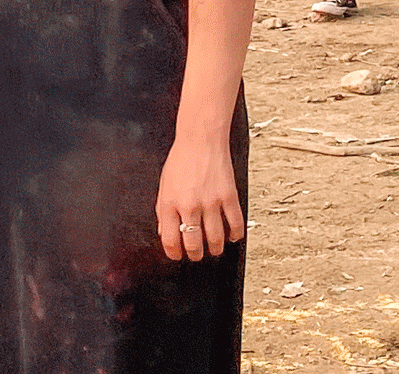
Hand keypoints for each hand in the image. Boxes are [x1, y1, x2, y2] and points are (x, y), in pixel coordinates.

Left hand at [157, 134, 244, 260]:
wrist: (200, 141)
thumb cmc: (180, 162)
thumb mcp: (163, 186)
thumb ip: (163, 211)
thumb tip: (165, 233)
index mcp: (170, 203)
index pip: (170, 239)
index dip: (174, 253)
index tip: (177, 255)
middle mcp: (189, 205)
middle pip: (194, 244)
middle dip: (195, 254)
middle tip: (196, 254)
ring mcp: (211, 202)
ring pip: (216, 239)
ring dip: (215, 249)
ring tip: (214, 249)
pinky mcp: (229, 197)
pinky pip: (235, 225)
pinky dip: (234, 235)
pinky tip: (231, 236)